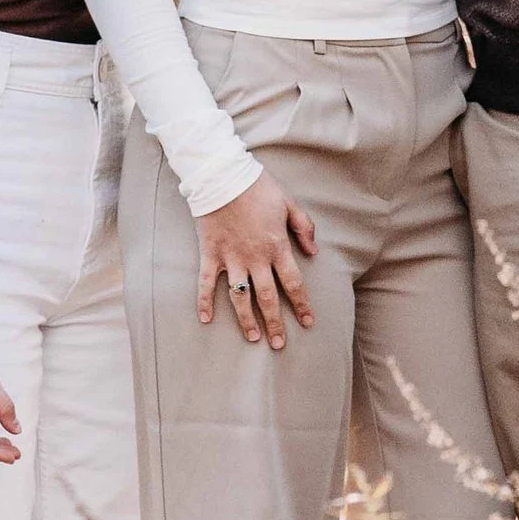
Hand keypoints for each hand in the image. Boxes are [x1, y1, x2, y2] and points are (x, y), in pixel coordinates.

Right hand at [195, 171, 317, 350]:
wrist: (222, 175)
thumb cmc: (257, 186)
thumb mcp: (289, 203)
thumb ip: (303, 228)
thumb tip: (314, 252)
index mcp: (277, 246)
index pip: (293, 283)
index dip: (301, 305)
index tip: (307, 322)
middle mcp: (255, 258)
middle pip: (268, 298)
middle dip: (275, 323)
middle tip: (280, 344)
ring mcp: (231, 258)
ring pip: (240, 297)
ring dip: (247, 320)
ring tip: (253, 338)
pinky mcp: (210, 254)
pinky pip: (205, 283)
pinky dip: (204, 302)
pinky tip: (206, 320)